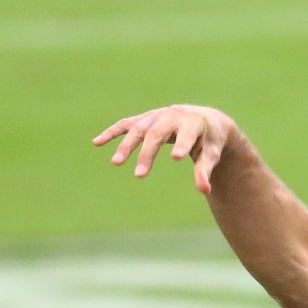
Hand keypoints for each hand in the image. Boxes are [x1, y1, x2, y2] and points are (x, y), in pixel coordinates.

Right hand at [93, 105, 239, 193]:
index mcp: (193, 122)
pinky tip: (97, 142)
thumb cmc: (209, 141)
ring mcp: (157, 116)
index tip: (176, 158)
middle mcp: (173, 115)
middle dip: (147, 153)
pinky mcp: (146, 119)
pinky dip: (112, 132)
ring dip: (126, 145)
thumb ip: (204, 171)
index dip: (182, 143)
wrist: (206, 120)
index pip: (186, 133)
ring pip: (138, 129)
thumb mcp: (211, 155)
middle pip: (157, 133)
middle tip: (140, 175)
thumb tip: (205, 192)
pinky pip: (126, 125)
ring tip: (116, 163)